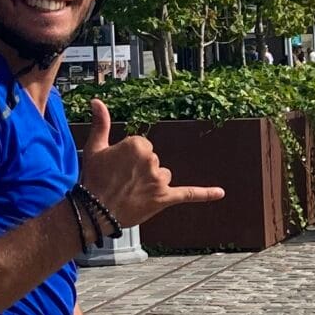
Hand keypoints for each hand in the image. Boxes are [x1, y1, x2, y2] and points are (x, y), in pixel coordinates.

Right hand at [79, 101, 224, 226]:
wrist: (95, 212)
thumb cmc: (93, 179)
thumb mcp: (94, 148)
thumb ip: (101, 123)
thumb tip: (97, 101)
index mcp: (138, 145)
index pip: (143, 147)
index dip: (129, 159)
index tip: (117, 168)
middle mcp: (152, 160)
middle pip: (154, 161)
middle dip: (140, 171)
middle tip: (122, 182)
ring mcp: (159, 180)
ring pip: (163, 177)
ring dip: (152, 184)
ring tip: (132, 193)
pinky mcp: (165, 198)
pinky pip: (189, 193)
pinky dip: (205, 194)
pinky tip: (221, 192)